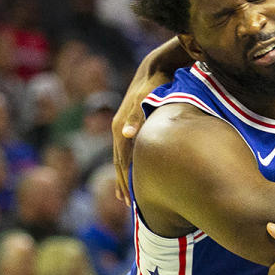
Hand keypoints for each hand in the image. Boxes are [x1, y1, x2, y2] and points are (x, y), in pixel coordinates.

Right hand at [112, 69, 171, 203]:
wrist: (154, 68)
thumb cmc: (156, 85)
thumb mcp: (148, 98)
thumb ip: (137, 117)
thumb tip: (125, 134)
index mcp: (121, 128)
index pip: (122, 162)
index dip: (125, 181)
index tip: (131, 200)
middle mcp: (118, 129)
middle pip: (119, 163)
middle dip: (123, 184)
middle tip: (130, 206)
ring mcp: (123, 127)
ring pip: (122, 158)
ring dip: (124, 176)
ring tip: (127, 195)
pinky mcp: (130, 124)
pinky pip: (127, 150)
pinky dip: (129, 164)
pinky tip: (134, 171)